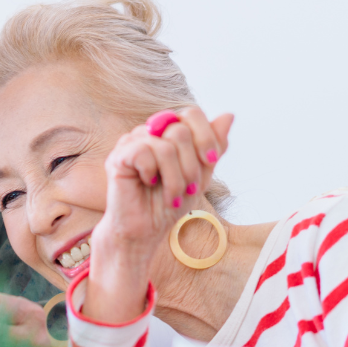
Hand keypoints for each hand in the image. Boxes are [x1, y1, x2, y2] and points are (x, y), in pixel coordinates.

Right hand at [80, 106, 233, 323]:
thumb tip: (229, 114)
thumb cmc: (169, 204)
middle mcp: (148, 132)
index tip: (211, 162)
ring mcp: (131, 142)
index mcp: (167, 133)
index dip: (206, 135)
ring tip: (172, 195)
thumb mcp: (200, 175)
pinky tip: (148, 185)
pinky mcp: (118, 156)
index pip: (191, 114)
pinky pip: (145, 152)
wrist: (145, 232)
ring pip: (165, 144)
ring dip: (175, 177)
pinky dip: (154, 174)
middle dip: (191, 164)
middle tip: (188, 188)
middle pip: (180, 129)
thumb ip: (213, 146)